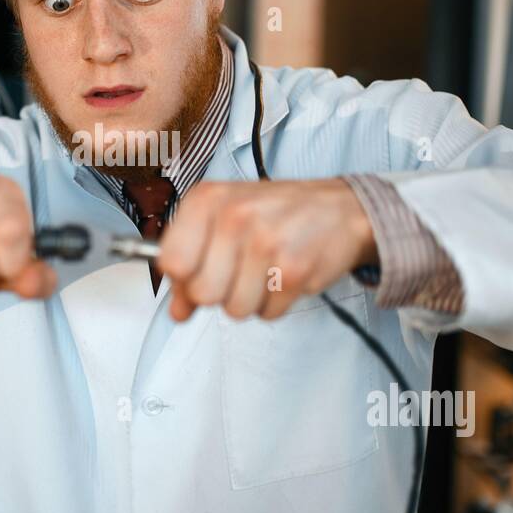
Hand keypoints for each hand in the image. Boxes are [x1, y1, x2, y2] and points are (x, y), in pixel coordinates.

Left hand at [157, 179, 376, 321]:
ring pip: (234, 309)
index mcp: (207, 199)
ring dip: (251, 300)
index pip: (171, 262)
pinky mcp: (294, 268)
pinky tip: (285, 275)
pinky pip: (267, 313)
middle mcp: (234, 215)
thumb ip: (193, 265)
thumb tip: (177, 310)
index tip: (200, 273)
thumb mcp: (224, 222)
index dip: (184, 280)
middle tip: (241, 271)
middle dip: (220, 293)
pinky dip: (276, 304)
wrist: (341, 207)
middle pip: (202, 293)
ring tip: (265, 271)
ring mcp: (265, 241)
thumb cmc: (276, 213)